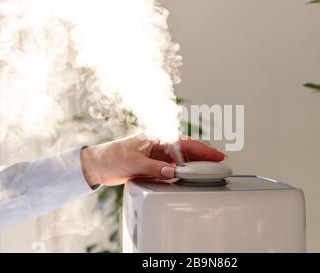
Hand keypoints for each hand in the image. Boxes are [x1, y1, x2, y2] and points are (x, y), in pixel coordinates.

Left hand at [80, 133, 226, 186]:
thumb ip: (155, 168)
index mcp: (157, 137)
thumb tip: (173, 172)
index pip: (185, 143)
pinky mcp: (154, 164)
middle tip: (220, 163)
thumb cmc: (113, 156)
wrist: (99, 165)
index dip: (203, 149)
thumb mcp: (135, 162)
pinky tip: (190, 176)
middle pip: (187, 150)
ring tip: (209, 171)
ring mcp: (158, 155)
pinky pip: (173, 167)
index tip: (216, 155)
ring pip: (182, 159)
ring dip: (194, 164)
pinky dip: (183, 171)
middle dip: (204, 156)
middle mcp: (160, 144)